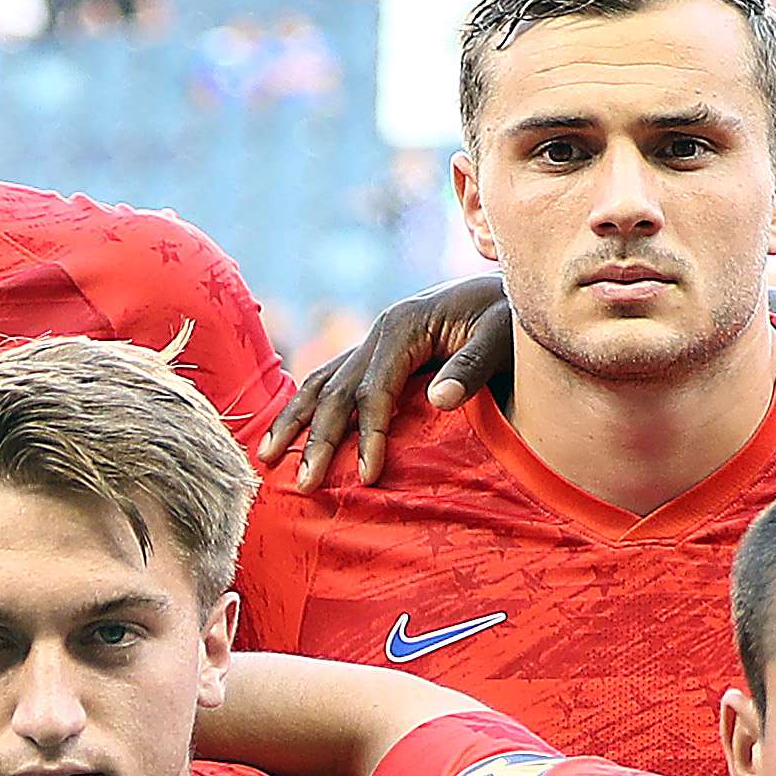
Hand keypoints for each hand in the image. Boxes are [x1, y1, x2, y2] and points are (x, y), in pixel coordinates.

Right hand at [259, 278, 514, 488]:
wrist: (505, 290)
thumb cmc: (508, 316)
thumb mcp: (501, 337)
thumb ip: (472, 367)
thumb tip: (438, 400)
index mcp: (403, 326)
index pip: (373, 390)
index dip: (367, 435)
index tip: (368, 477)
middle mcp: (378, 332)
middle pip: (335, 391)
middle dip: (317, 440)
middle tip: (304, 485)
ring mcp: (371, 340)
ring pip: (320, 383)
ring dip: (293, 422)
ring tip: (266, 458)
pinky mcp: (374, 352)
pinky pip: (329, 380)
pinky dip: (305, 406)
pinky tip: (287, 431)